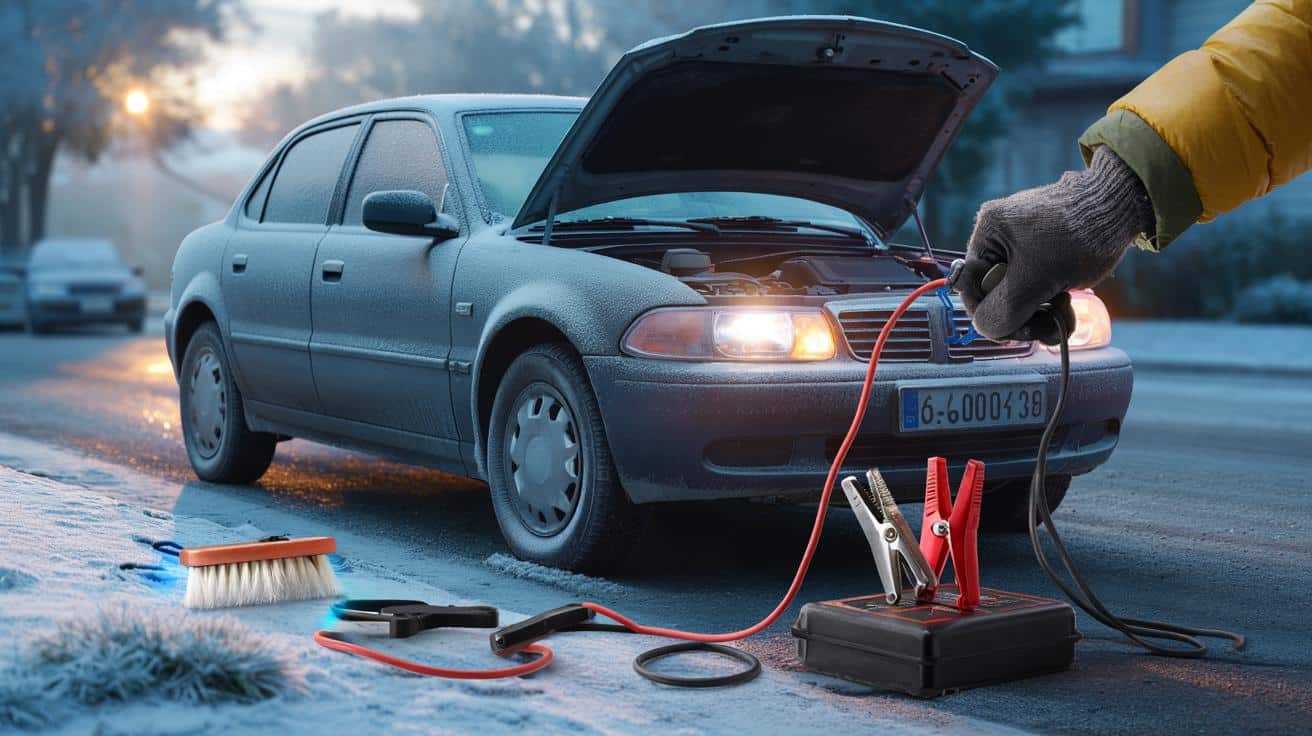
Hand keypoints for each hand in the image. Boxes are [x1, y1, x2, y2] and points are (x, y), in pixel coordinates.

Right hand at [951, 147, 1152, 340]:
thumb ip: (1004, 308)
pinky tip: (1066, 302)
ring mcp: (1023, 244)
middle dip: (1021, 315)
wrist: (1123, 205)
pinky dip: (1049, 299)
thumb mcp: (1036, 278)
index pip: (972, 287)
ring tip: (1063, 314)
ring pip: (1018, 293)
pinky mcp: (1045, 251)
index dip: (989, 313)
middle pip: (995, 293)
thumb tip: (986, 329)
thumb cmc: (1080, 234)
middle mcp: (1000, 236)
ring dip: (1039, 312)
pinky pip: (1036, 284)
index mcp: (988, 233)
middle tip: (1045, 327)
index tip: (1015, 331)